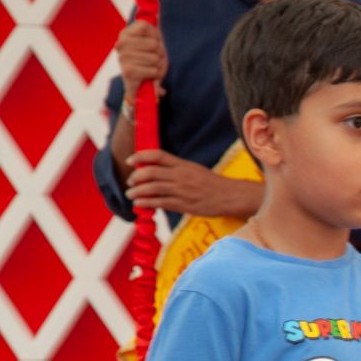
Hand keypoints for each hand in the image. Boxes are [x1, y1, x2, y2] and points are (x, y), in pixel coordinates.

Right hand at [115, 20, 167, 96]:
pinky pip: (154, 71)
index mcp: (126, 33)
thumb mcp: (153, 39)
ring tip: (150, 67)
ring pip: (155, 58)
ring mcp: (123, 58)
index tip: (152, 42)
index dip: (155, 35)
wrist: (142, 84)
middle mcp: (121, 43)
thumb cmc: (149, 58)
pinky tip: (148, 76)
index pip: (147, 26)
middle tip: (152, 58)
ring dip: (158, 65)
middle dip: (159, 53)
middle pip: (154, 44)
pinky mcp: (128, 72)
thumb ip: (154, 25)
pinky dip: (156, 74)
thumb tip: (156, 12)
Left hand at [123, 152, 263, 217]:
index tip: (130, 160)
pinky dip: (147, 202)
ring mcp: (182, 190)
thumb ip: (177, 169)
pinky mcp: (184, 204)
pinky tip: (139, 204)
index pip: (158, 156)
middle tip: (130, 181)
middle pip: (151, 172)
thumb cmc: (213, 184)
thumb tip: (156, 170)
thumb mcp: (195, 170)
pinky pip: (160, 202)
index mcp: (184, 165)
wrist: (231, 196)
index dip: (141, 156)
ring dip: (137, 191)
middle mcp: (181, 176)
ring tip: (130, 194)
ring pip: (153, 188)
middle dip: (136, 177)